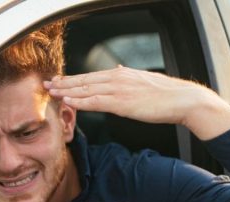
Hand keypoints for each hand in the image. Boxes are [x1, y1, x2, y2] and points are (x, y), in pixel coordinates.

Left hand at [44, 66, 229, 139]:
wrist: (182, 100)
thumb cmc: (165, 94)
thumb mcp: (143, 81)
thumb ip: (128, 77)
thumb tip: (119, 70)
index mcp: (121, 74)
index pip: (91, 76)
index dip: (73, 79)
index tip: (59, 80)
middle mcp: (117, 78)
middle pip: (84, 80)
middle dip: (64, 83)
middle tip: (47, 84)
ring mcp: (119, 89)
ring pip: (86, 89)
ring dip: (67, 91)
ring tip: (51, 92)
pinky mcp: (122, 102)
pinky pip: (96, 101)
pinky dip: (80, 101)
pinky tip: (68, 101)